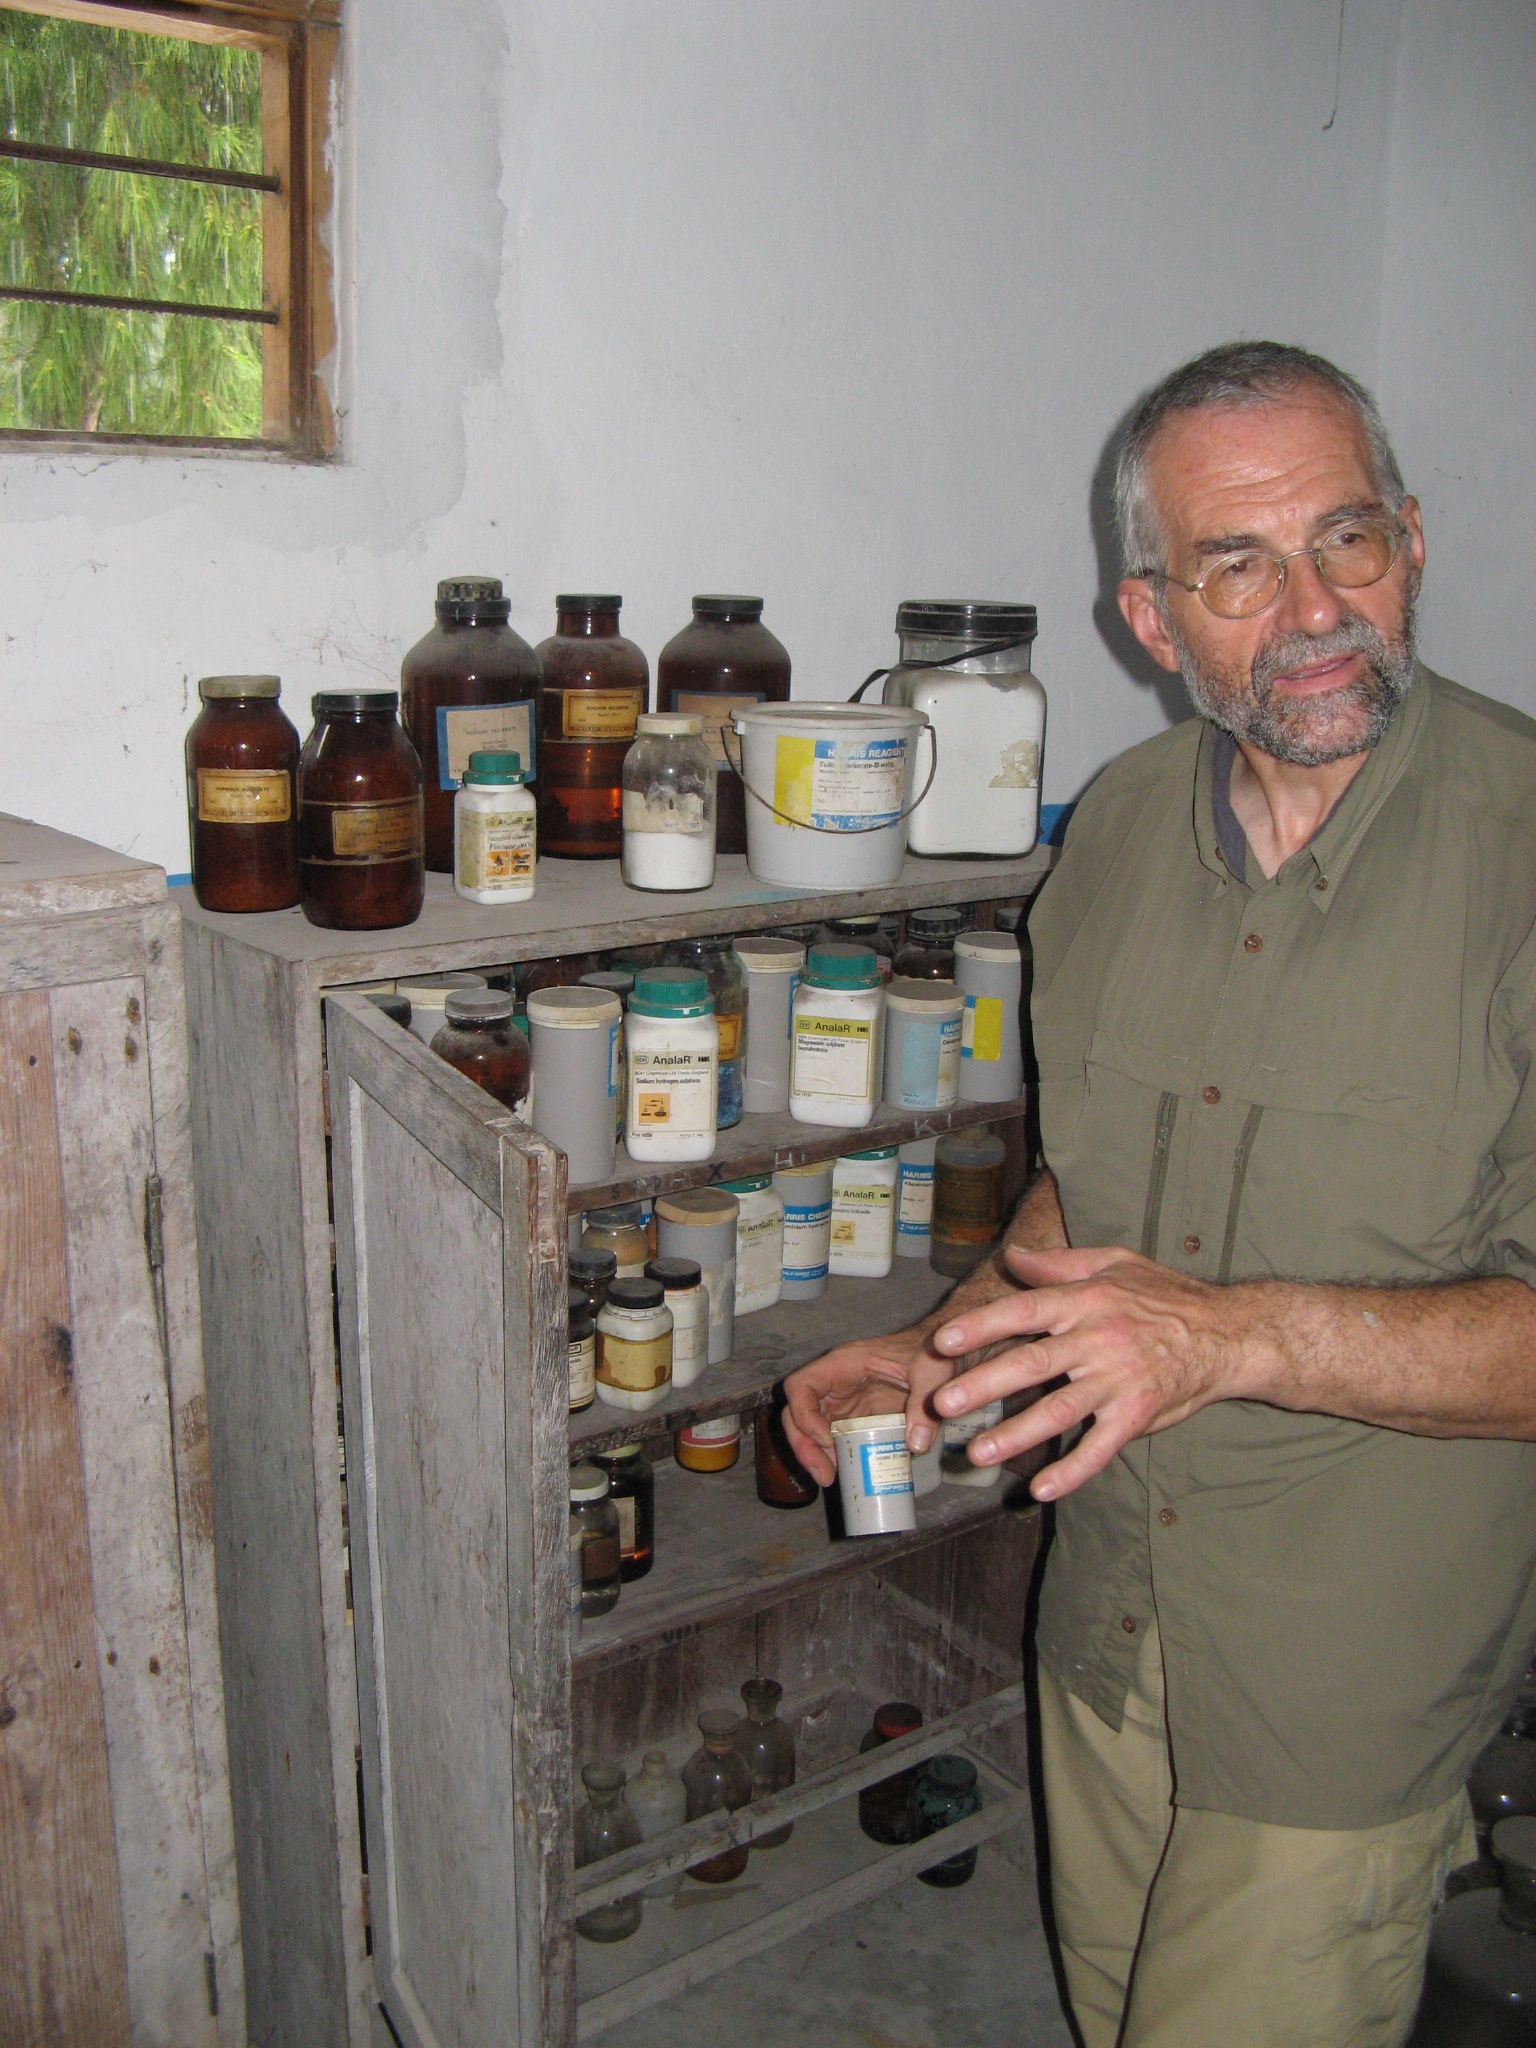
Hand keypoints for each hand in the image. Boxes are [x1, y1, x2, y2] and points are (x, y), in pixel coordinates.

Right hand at [782, 1325, 958, 1487]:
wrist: (937, 1354)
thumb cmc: (927, 1353)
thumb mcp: (930, 1370)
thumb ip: (923, 1401)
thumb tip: (915, 1444)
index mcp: (842, 1363)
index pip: (800, 1386)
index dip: (804, 1415)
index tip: (827, 1440)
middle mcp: (834, 1383)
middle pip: (796, 1412)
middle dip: (803, 1445)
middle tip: (825, 1475)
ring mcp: (842, 1401)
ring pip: (808, 1429)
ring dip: (813, 1455)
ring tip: (830, 1478)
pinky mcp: (853, 1418)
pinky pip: (830, 1438)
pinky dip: (831, 1457)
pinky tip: (845, 1472)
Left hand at [929, 1243, 1263, 1500]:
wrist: (1228, 1333)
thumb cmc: (1165, 1296)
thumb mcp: (1114, 1264)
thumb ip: (1058, 1265)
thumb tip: (1010, 1256)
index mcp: (1087, 1301)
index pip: (1026, 1311)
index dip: (983, 1325)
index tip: (945, 1340)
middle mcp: (1099, 1340)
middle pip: (1033, 1363)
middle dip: (984, 1385)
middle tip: (944, 1404)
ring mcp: (1119, 1381)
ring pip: (1059, 1411)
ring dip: (1015, 1434)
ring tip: (977, 1452)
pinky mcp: (1138, 1415)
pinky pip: (1101, 1447)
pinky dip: (1072, 1471)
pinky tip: (1041, 1489)